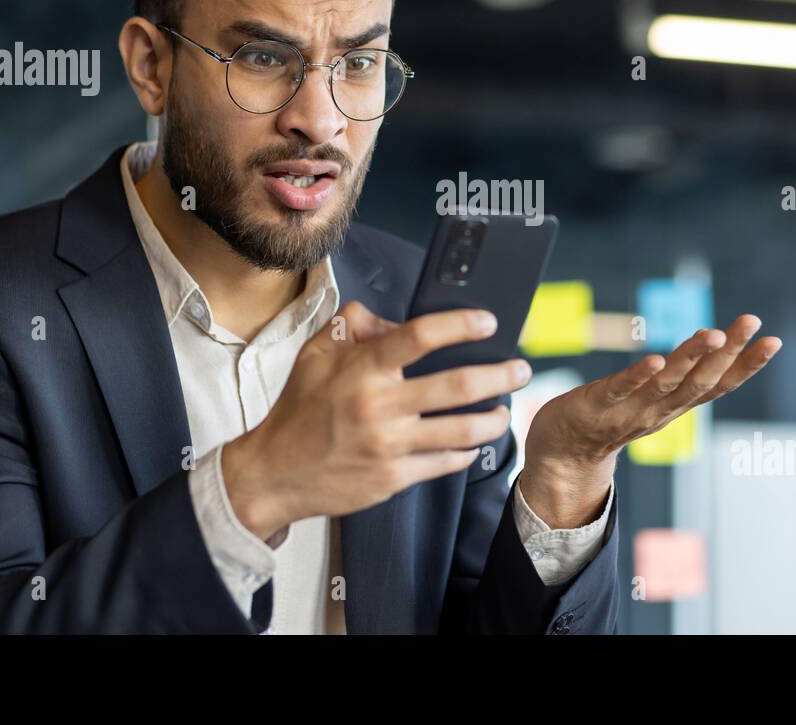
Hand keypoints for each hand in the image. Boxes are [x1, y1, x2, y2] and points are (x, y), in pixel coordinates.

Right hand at [222, 301, 531, 541]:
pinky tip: (474, 442)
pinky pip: (445, 462)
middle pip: (457, 386)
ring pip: (462, 429)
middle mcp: (380, 406)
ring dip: (494, 418)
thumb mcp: (316, 354)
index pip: (420, 336)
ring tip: (505, 410)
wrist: (275, 473)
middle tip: (521, 368)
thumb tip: (394, 319)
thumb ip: (355, 325)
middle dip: (499, 375)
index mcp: (363, 369)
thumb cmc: (299, 410)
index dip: (460, 325)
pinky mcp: (394, 477)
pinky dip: (466, 450)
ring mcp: (390, 445)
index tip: (488, 322)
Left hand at [525, 314, 780, 474]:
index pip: (719, 384)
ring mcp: (630, 410)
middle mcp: (660, 410)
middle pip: (701, 380)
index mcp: (676, 406)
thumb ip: (683, 377)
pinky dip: (639, 376)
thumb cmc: (613, 416)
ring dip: (691, 358)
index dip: (747, 365)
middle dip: (728, 351)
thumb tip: (718, 344)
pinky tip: (656, 358)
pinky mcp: (597, 406)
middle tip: (751, 320)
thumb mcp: (655, 397)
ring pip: (667, 383)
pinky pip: (621, 390)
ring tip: (712, 333)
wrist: (563, 454)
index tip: (774, 340)